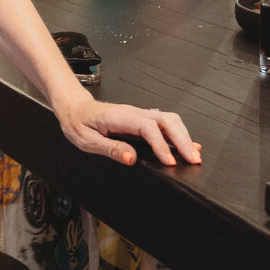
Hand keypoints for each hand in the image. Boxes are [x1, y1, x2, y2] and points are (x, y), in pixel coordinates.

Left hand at [54, 98, 201, 166]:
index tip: (169, 161)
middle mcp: (132, 112)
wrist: (74, 108)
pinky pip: (165, 124)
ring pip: (169, 120)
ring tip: (194, 156)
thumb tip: (131, 159)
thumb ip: (109, 148)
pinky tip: (188, 146)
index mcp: (118, 117)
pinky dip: (179, 135)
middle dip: (182, 140)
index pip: (147, 127)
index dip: (161, 144)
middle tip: (193, 160)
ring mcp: (139, 114)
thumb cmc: (78, 122)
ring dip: (184, 137)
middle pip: (166, 120)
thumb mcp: (86, 140)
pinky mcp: (142, 119)